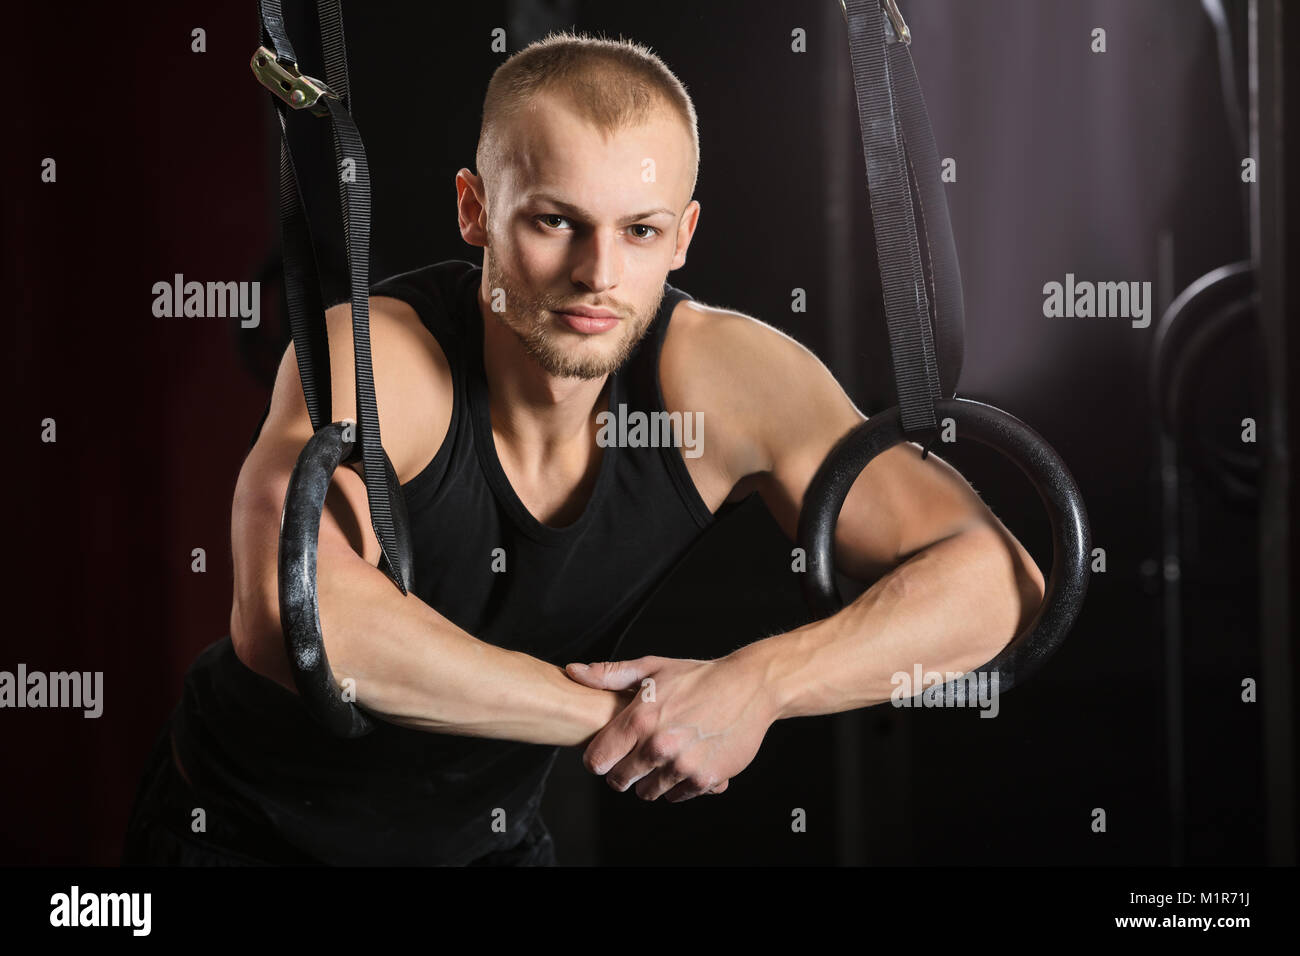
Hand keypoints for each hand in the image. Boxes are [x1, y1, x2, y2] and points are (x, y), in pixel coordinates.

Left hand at [563, 652, 775, 801]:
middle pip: (620, 782)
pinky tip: (687, 760)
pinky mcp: (704, 779)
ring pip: (648, 792)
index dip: (599, 758)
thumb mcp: (653, 668)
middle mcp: (658, 746)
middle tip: (638, 755)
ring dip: (652, 779)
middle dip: (624, 772)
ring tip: (665, 756)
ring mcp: (682, 765)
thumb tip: (574, 671)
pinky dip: (679, 783)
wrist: (749, 687)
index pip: (597, 761)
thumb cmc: (698, 676)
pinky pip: (678, 795)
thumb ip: (610, 675)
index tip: (608, 753)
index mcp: (640, 719)